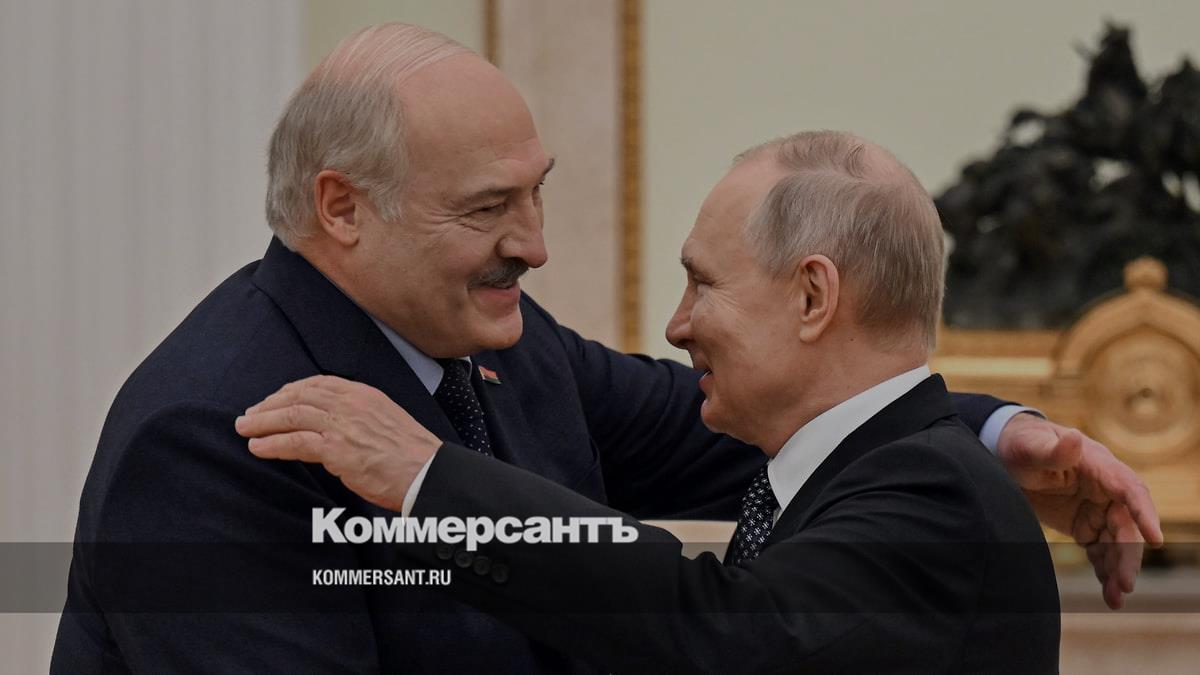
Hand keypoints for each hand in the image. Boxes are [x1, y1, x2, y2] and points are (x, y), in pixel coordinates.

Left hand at [234, 375, 439, 511]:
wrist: (428, 473)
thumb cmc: (414, 456)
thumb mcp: (387, 421)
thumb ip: (361, 418)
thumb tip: (339, 428)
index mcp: (365, 394)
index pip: (319, 383)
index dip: (291, 390)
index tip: (275, 399)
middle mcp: (351, 403)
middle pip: (299, 395)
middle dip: (270, 404)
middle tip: (251, 414)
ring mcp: (342, 424)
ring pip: (291, 415)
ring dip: (262, 422)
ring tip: (245, 429)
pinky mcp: (336, 449)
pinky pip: (294, 442)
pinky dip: (271, 444)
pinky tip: (258, 448)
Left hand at [996, 413, 1163, 608]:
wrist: (1007, 456)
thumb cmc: (1022, 445)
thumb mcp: (1031, 447)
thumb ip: (1053, 450)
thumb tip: (1075, 437)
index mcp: (1099, 466)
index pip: (1129, 489)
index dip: (1144, 514)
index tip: (1156, 540)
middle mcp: (1106, 490)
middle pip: (1126, 525)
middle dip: (1128, 555)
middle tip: (1125, 583)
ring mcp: (1097, 510)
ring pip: (1116, 543)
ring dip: (1118, 570)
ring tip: (1116, 599)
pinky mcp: (1085, 525)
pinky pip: (1101, 551)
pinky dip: (1105, 571)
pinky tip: (1109, 595)